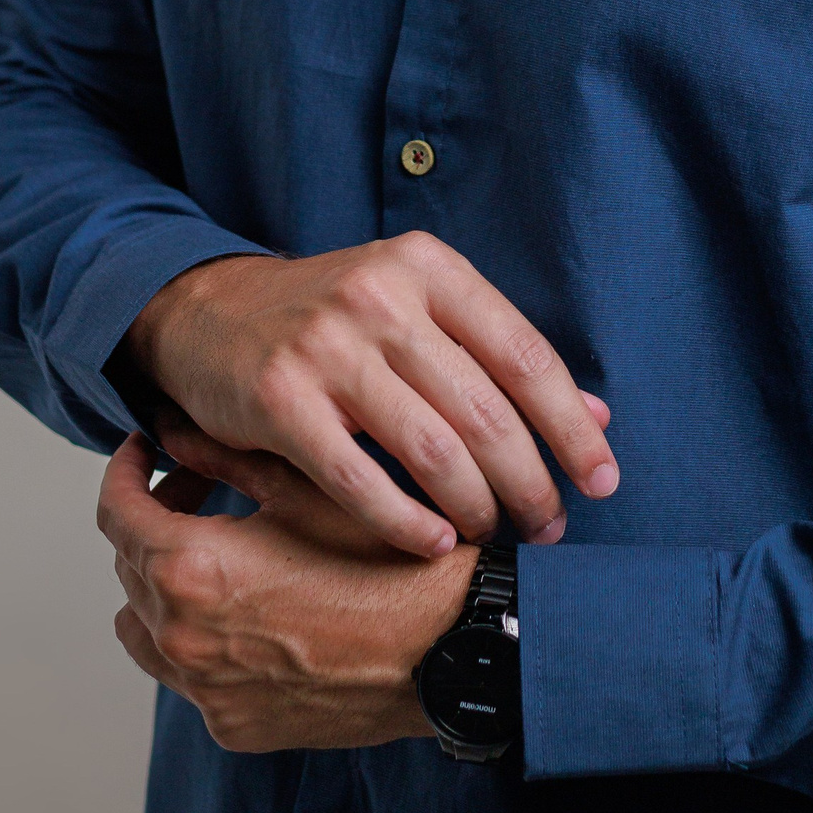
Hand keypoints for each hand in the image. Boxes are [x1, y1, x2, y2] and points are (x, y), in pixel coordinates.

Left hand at [98, 431, 476, 751]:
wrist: (451, 648)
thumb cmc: (389, 563)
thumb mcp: (306, 489)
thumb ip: (223, 456)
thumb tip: (171, 429)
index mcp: (190, 569)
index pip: (116, 513)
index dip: (125, 472)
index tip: (141, 453)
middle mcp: (183, 639)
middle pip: (130, 567)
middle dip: (157, 522)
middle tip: (201, 489)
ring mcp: (205, 692)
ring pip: (146, 631)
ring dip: (166, 588)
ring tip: (219, 556)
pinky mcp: (234, 727)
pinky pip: (192, 678)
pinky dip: (205, 642)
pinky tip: (256, 613)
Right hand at [122, 235, 616, 558]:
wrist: (210, 309)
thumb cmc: (335, 320)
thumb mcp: (420, 311)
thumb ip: (501, 359)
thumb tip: (597, 418)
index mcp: (429, 268)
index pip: (526, 355)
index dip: (571, 427)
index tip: (602, 481)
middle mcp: (382, 297)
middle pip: (486, 412)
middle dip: (530, 483)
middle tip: (548, 528)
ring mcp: (327, 347)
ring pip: (433, 449)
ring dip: (476, 508)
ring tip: (494, 536)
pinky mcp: (279, 399)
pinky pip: (360, 479)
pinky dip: (406, 521)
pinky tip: (433, 543)